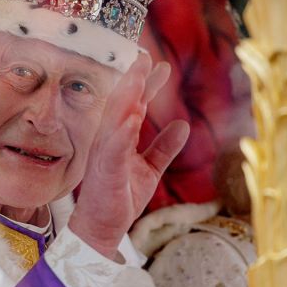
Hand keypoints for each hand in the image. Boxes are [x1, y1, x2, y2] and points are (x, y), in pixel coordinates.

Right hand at [69, 52, 189, 258]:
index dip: (146, 85)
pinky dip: (122, 133)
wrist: (102, 229)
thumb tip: (183, 125)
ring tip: (137, 76)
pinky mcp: (105, 172)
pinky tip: (132, 118)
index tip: (160, 65)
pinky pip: (113, 149)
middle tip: (145, 58)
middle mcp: (109, 141)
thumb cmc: (120, 198)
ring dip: (126, 97)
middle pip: (121, 104)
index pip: (133, 105)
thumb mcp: (150, 170)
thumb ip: (164, 148)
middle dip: (133, 80)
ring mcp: (104, 155)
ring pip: (114, 120)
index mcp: (119, 139)